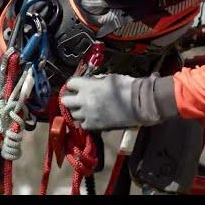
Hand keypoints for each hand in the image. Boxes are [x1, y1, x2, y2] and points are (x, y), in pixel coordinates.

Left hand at [61, 73, 178, 130]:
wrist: (139, 103)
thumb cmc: (126, 87)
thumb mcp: (109, 78)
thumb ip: (96, 81)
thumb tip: (91, 82)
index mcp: (87, 86)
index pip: (70, 84)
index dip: (73, 85)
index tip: (76, 86)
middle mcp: (84, 100)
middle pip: (65, 101)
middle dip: (70, 99)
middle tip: (76, 99)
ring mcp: (88, 114)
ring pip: (73, 115)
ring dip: (77, 111)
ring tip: (85, 109)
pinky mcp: (95, 125)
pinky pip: (83, 125)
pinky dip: (85, 122)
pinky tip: (92, 118)